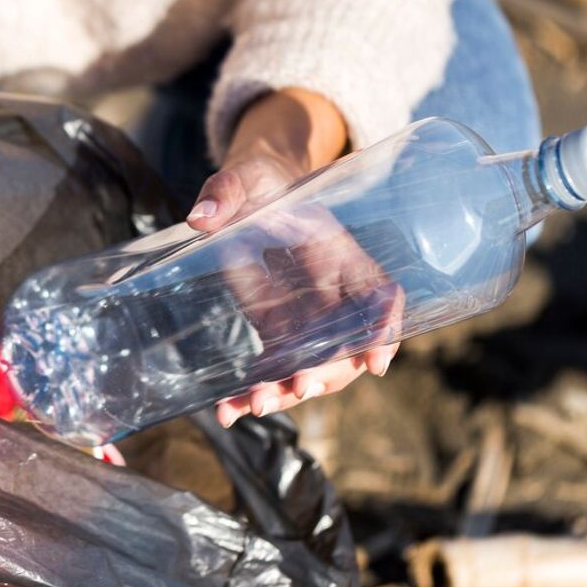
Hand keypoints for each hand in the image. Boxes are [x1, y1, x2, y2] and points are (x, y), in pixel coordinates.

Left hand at [188, 89, 399, 425]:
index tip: (374, 362)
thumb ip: (225, 191)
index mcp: (334, 250)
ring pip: (308, 362)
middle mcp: (328, 288)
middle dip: (326, 372)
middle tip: (297, 388)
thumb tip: (203, 218)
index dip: (383, 328)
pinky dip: (252, 390)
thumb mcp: (243, 174)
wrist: (250, 187)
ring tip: (251, 406)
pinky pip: (272, 365)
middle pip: (344, 342)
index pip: (378, 293)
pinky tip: (226, 411)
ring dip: (286, 390)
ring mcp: (302, 312)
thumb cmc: (259, 177)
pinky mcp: (274, 324)